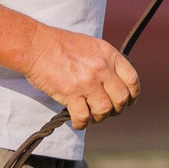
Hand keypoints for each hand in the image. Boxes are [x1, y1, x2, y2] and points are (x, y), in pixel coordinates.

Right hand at [22, 24, 139, 127]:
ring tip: (93, 116)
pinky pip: (83, 116)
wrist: (35, 45)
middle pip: (122, 98)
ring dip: (100, 117)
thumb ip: (106, 61)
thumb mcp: (92, 46)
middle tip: (108, 111)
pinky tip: (79, 122)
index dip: (133, 94)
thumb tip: (114, 81)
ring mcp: (87, 82)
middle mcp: (101, 69)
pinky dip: (82, 123)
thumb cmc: (61, 44)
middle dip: (118, 108)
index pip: (132, 79)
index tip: (129, 101)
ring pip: (105, 109)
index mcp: (109, 55)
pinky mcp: (70, 93)